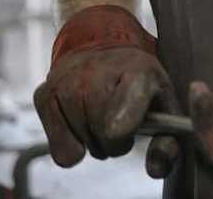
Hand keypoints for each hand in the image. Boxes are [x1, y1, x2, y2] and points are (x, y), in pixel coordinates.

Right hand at [32, 5, 181, 177]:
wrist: (101, 43)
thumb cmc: (139, 81)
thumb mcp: (164, 101)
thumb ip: (169, 139)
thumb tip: (156, 169)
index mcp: (137, 70)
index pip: (123, 108)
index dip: (121, 129)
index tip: (120, 133)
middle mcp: (97, 72)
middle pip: (104, 136)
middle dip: (116, 142)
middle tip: (121, 125)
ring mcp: (66, 82)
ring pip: (81, 145)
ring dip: (94, 142)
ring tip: (101, 120)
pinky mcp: (43, 94)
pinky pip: (58, 150)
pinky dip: (71, 143)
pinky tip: (80, 120)